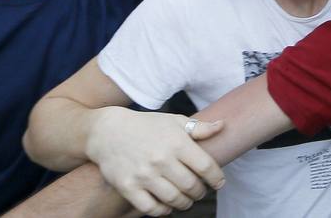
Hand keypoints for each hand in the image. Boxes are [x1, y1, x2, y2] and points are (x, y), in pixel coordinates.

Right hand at [87, 108, 224, 216]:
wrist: (107, 132)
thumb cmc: (146, 126)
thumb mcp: (174, 121)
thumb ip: (199, 128)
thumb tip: (222, 126)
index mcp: (177, 142)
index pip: (206, 166)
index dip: (216, 178)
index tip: (219, 182)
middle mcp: (161, 159)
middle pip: (191, 186)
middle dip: (200, 192)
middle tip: (200, 192)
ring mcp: (144, 175)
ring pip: (174, 199)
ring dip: (185, 203)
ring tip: (186, 200)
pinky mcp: (128, 187)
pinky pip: (151, 208)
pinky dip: (163, 211)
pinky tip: (167, 206)